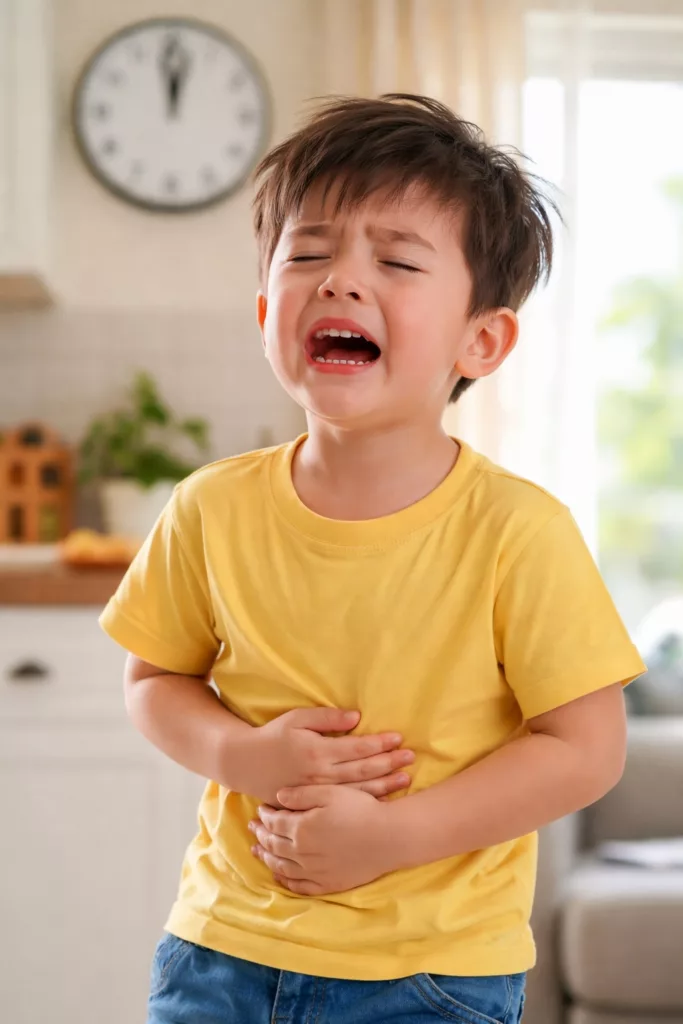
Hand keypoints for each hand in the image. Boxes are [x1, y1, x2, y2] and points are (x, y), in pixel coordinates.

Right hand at [234, 708, 413, 806]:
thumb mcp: (297, 719)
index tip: (398, 738)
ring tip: (406, 779)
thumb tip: (357, 718)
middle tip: (411, 757)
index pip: (357, 748)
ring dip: (385, 785)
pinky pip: (345, 805)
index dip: (379, 743)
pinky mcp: (313, 806)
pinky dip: (366, 801)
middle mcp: (320, 776)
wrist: (246, 764)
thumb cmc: (273, 736)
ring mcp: (318, 794)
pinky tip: (383, 798)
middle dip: (390, 763)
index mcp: (317, 752)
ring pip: (358, 791)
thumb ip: (327, 718)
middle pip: (363, 771)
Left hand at [249, 784, 396, 894]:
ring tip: (257, 850)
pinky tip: (279, 874)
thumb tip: (278, 796)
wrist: (388, 838)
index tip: (260, 809)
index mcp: (301, 827)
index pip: (274, 822)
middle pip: (273, 844)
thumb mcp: (331, 792)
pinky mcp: (327, 884)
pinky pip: (298, 886)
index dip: (265, 815)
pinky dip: (284, 880)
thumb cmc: (361, 809)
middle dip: (260, 834)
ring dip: (266, 857)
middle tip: (252, 827)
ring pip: (281, 866)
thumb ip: (302, 794)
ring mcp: (314, 872)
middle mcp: (302, 852)